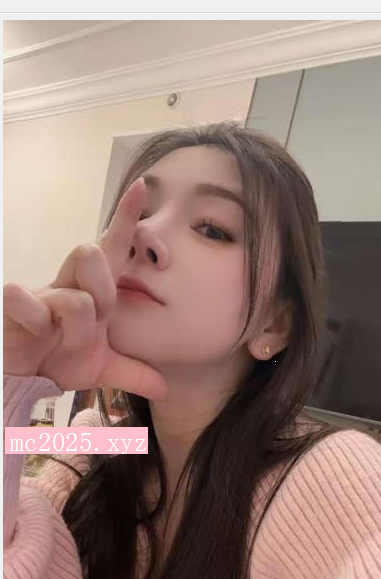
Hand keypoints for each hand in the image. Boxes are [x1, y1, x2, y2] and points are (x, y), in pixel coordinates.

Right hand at [3, 178, 167, 399]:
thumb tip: (165, 388)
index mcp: (91, 293)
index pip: (110, 249)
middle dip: (104, 293)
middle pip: (91, 254)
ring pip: (74, 296)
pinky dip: (39, 322)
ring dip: (78, 329)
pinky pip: (25, 300)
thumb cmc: (55, 361)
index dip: (124, 219)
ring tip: (67, 345)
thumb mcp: (99, 370)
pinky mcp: (12, 306)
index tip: (141, 186)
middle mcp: (66, 285)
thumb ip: (132, 373)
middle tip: (99, 322)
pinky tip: (39, 336)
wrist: (19, 379)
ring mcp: (38, 294)